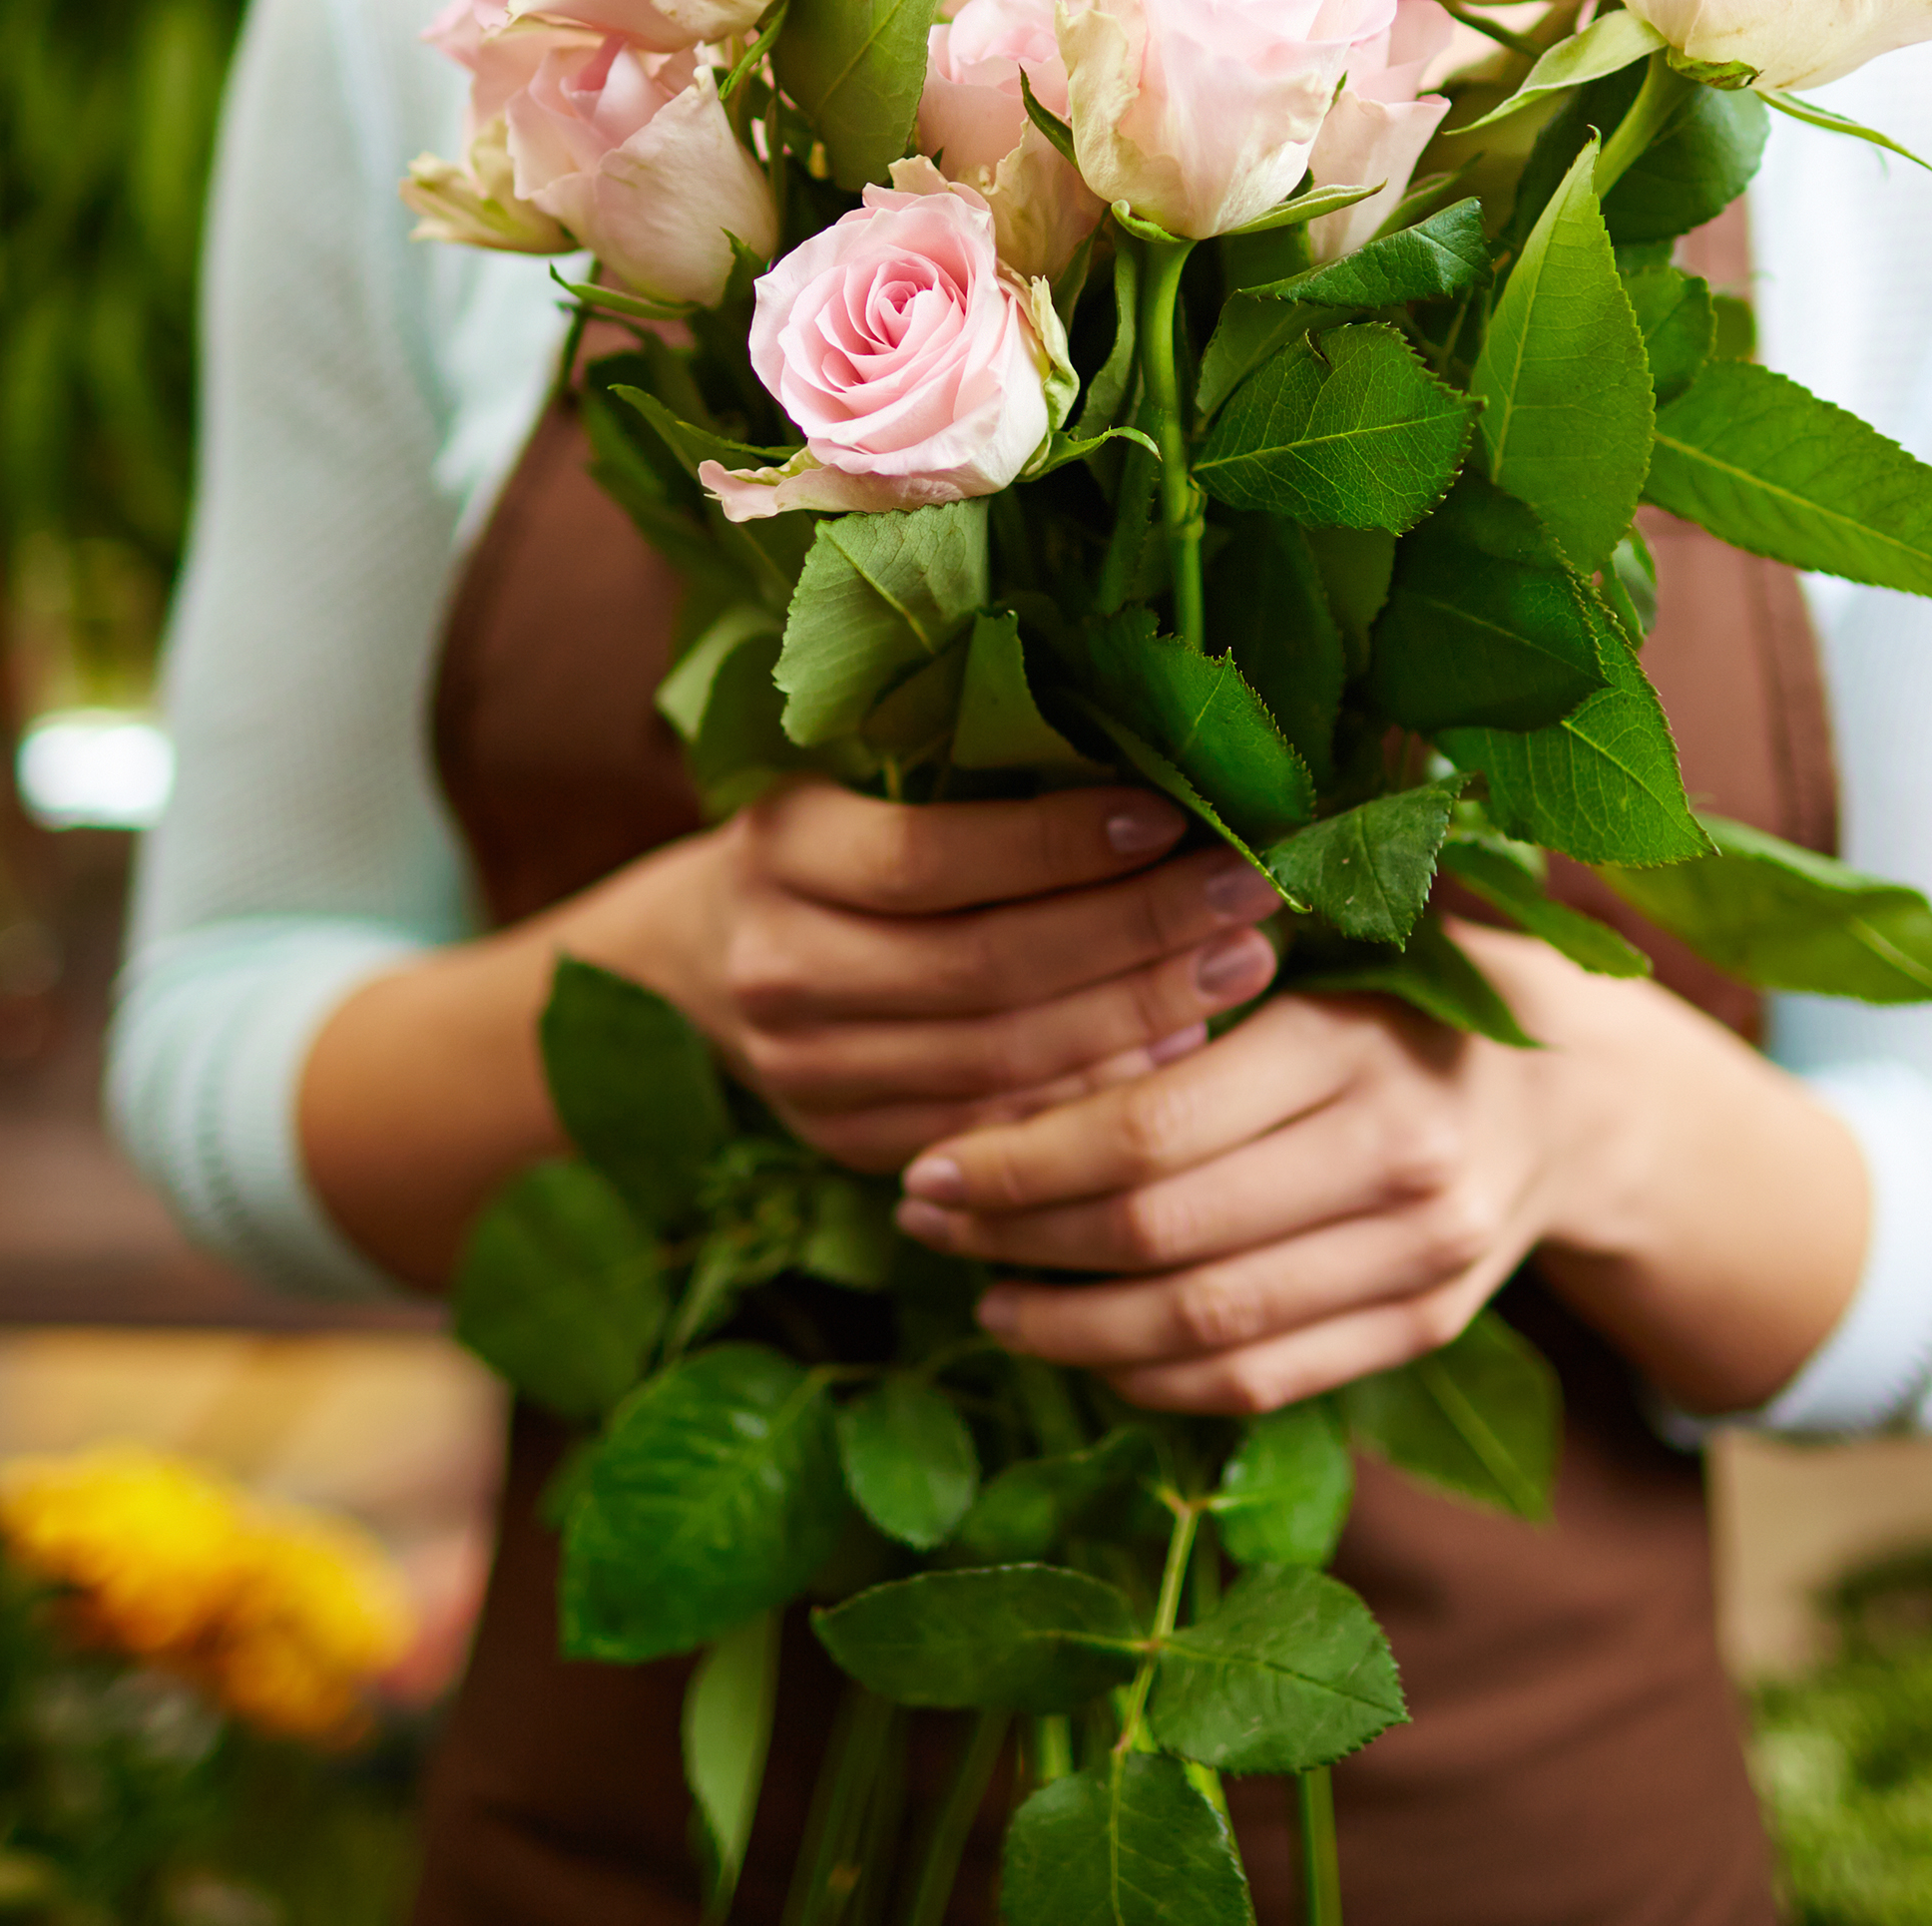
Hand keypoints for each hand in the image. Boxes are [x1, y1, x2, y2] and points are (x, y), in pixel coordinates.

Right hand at [631, 782, 1284, 1170]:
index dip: (1060, 845)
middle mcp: (782, 967)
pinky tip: (1171, 1054)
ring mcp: (807, 1071)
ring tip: (1239, 967)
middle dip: (1137, 932)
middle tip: (1249, 898)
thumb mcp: (857, 790)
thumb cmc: (816, 849)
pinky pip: (990, 1128)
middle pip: (986, 967)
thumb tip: (1157, 810)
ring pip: (1001, 1060)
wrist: (682, 964)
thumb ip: (975, 793)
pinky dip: (1088, 1094)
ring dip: (1138, 1017)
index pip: (932, 860)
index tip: (1173, 817)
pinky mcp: (841, 1140)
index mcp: (781, 853)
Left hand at [887, 926, 1653, 1413]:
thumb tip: (1027, 939)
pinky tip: (1086, 1348)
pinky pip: (1265, 1382)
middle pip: (1167, 1233)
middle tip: (928, 1223)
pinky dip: (1156, 1380)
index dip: (1024, 1159)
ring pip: (1208, 1328)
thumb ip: (1206, 946)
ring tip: (990, 1299)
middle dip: (1022, 1238)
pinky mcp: (1426, 1325)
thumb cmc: (1411, 984)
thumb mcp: (1333, 931)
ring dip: (1073, 1329)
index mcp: (1357, 1042)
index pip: (1156, 1125)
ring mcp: (1422, 1256)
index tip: (930, 1160)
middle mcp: (1402, 1156)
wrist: (1580, 1093)